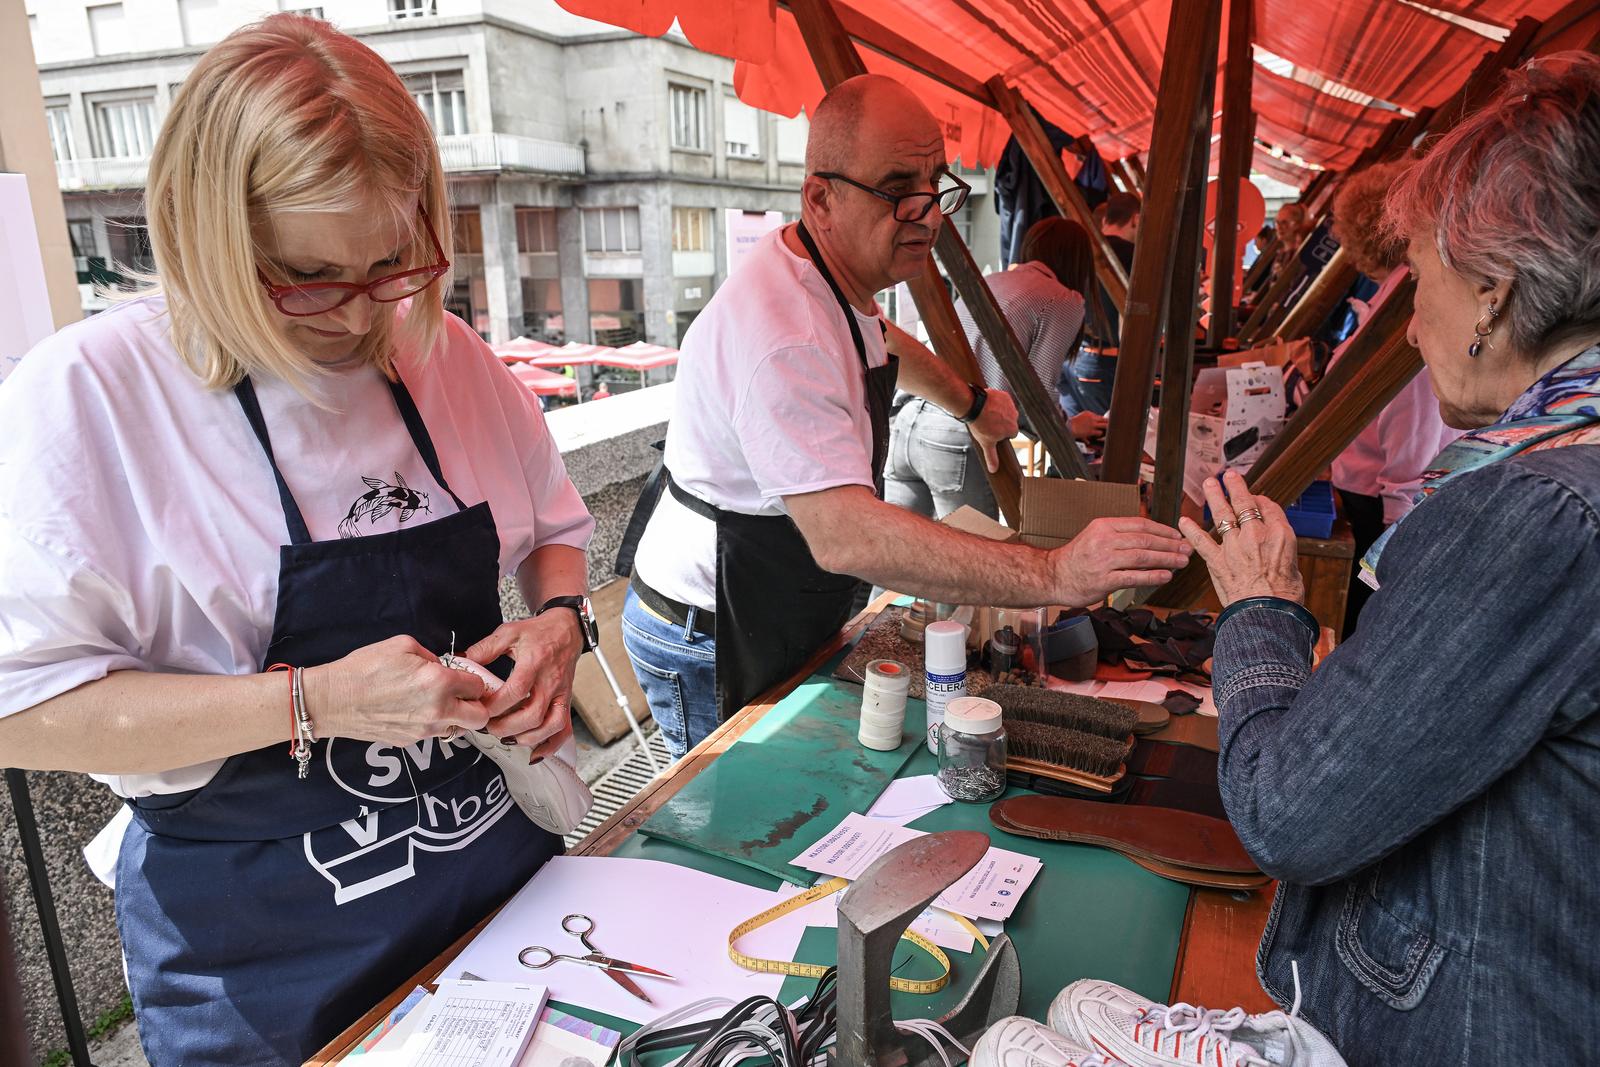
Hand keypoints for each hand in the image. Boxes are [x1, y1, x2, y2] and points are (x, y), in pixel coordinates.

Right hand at [306, 635, 491, 744]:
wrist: (332, 700)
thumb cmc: (363, 669)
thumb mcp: (403, 645)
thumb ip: (432, 656)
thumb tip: (442, 667)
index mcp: (439, 683)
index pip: (478, 686)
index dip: (473, 679)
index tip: (465, 677)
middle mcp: (437, 711)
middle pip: (479, 718)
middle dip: (476, 705)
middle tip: (464, 695)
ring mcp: (423, 731)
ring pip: (458, 729)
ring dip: (455, 716)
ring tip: (436, 702)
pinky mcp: (409, 742)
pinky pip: (433, 734)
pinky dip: (432, 724)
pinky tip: (414, 710)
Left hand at [463, 610, 582, 757]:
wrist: (566, 630)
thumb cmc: (538, 633)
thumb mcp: (509, 633)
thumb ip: (485, 648)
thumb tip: (462, 662)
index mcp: (534, 664)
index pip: (515, 692)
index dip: (495, 706)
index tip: (479, 708)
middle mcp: (550, 682)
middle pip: (532, 715)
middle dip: (507, 727)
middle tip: (488, 727)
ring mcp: (560, 694)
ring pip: (550, 725)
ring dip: (527, 738)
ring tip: (507, 738)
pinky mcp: (566, 701)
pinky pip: (564, 729)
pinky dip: (551, 745)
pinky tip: (535, 754)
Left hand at [969, 388, 1018, 472]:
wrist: (973, 406)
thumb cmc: (980, 424)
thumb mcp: (986, 443)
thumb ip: (992, 456)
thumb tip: (993, 469)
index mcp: (1013, 429)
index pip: (1010, 434)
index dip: (1000, 433)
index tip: (992, 431)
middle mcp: (1015, 417)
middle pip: (1009, 422)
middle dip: (1001, 423)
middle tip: (988, 422)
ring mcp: (1011, 405)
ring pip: (1006, 411)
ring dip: (999, 412)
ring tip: (987, 414)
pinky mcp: (1005, 396)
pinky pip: (1003, 401)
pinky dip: (997, 403)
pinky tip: (988, 405)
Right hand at [1048, 517, 1192, 604]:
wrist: (1053, 576)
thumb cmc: (1077, 558)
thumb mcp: (1095, 536)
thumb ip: (1120, 535)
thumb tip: (1151, 538)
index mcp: (1104, 526)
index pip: (1140, 524)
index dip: (1163, 530)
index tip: (1178, 536)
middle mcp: (1104, 541)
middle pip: (1145, 540)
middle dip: (1170, 545)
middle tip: (1187, 549)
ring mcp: (1104, 561)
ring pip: (1142, 557)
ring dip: (1166, 559)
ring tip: (1182, 562)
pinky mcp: (1104, 581)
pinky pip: (1134, 577)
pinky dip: (1153, 577)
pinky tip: (1166, 576)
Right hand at [1069, 410, 1106, 441]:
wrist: (1068, 427)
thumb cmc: (1074, 423)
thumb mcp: (1082, 417)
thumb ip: (1090, 418)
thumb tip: (1096, 420)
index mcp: (1090, 414)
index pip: (1101, 417)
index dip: (1105, 421)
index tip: (1108, 424)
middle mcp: (1092, 418)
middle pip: (1106, 420)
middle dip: (1109, 424)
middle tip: (1111, 427)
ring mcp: (1092, 424)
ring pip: (1105, 426)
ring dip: (1105, 429)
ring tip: (1106, 432)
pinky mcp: (1091, 431)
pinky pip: (1100, 433)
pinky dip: (1100, 435)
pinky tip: (1098, 436)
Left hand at [1177, 470, 1304, 606]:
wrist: (1267, 613)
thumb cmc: (1285, 596)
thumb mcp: (1293, 566)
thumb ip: (1281, 553)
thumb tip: (1276, 551)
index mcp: (1279, 534)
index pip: (1268, 507)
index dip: (1260, 500)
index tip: (1254, 498)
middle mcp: (1256, 534)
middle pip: (1244, 503)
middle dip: (1236, 487)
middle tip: (1228, 476)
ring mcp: (1234, 546)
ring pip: (1222, 515)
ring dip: (1214, 497)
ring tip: (1209, 484)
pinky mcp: (1217, 560)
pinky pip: (1201, 541)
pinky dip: (1190, 531)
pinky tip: (1183, 522)